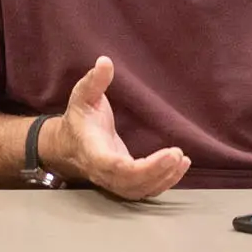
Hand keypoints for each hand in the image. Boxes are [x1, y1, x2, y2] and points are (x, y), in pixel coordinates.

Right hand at [41, 56, 189, 200]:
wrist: (69, 144)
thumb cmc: (79, 118)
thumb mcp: (83, 96)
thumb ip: (93, 81)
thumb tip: (105, 61)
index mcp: (92, 151)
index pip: (113, 166)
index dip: (139, 167)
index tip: (165, 155)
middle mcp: (102, 171)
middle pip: (130, 182)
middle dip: (156, 172)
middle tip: (178, 154)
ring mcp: (113, 180)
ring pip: (139, 190)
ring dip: (163, 178)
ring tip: (182, 160)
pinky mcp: (124, 182)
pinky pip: (145, 189)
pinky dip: (164, 181)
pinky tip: (180, 166)